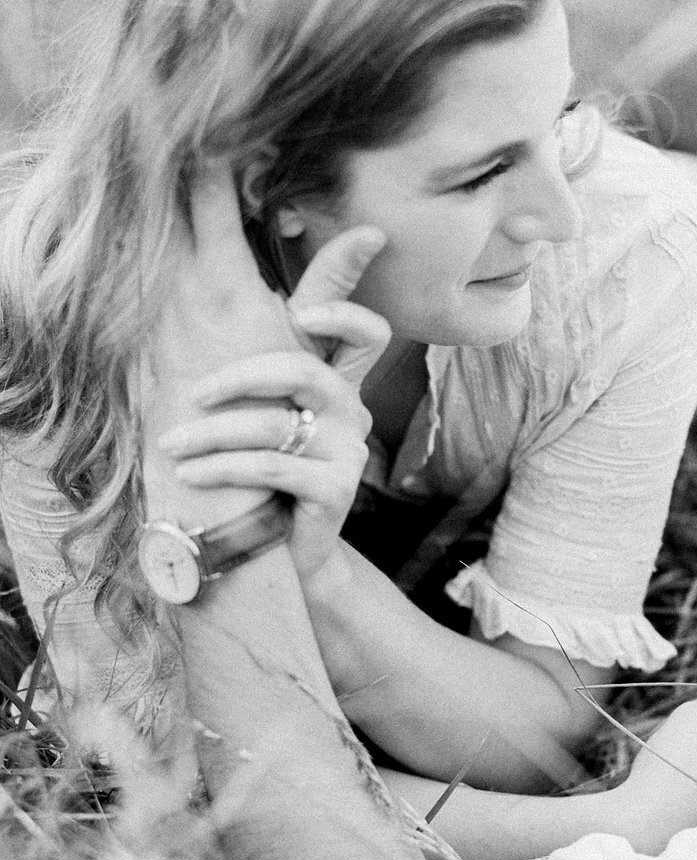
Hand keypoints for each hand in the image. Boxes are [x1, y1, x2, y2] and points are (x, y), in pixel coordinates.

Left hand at [146, 167, 389, 580]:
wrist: (283, 555)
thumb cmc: (260, 476)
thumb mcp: (260, 415)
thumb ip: (250, 366)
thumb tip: (188, 306)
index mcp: (335, 381)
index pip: (363, 330)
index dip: (344, 304)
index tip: (305, 305)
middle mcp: (351, 408)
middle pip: (303, 368)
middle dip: (239, 377)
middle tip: (193, 393)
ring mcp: (348, 449)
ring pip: (275, 423)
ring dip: (212, 434)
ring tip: (171, 445)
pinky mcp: (337, 487)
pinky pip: (273, 465)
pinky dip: (223, 468)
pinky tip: (190, 474)